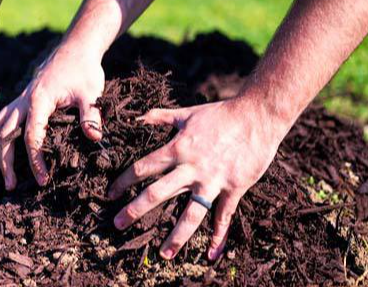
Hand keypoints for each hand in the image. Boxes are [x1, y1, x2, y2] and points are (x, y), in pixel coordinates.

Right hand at [0, 41, 104, 189]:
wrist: (75, 49)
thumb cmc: (84, 70)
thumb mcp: (91, 93)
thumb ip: (91, 115)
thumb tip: (94, 138)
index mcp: (39, 101)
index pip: (31, 136)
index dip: (35, 160)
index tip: (42, 179)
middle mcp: (23, 100)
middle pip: (5, 135)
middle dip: (5, 161)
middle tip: (11, 186)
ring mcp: (20, 99)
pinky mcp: (21, 99)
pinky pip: (1, 119)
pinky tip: (0, 151)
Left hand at [107, 97, 290, 260]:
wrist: (257, 116)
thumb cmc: (220, 113)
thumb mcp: (186, 113)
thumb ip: (160, 117)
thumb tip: (138, 117)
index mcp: (177, 149)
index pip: (142, 168)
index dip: (123, 182)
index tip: (110, 194)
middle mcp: (191, 168)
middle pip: (157, 193)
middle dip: (135, 210)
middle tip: (118, 224)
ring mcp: (213, 181)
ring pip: (191, 213)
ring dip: (177, 235)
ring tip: (164, 254)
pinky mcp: (234, 188)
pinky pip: (224, 216)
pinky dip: (218, 236)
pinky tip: (211, 253)